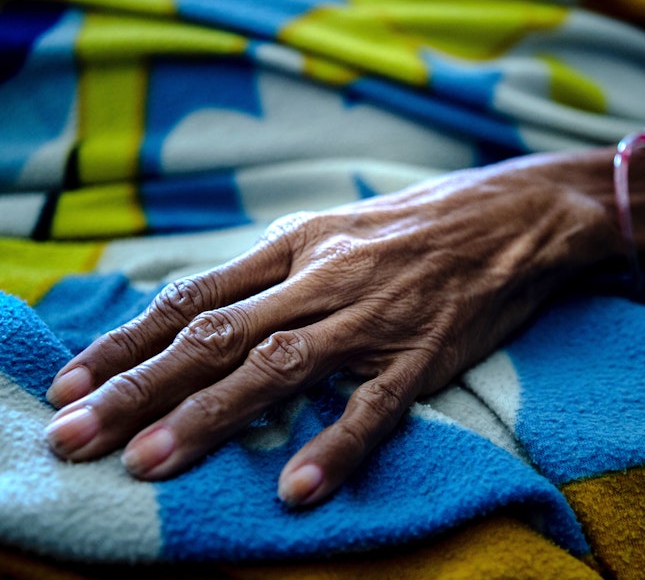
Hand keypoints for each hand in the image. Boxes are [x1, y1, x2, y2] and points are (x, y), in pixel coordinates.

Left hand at [44, 152, 621, 505]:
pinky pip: (373, 407)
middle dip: (139, 388)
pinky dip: (333, 447)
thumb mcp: (334, 228)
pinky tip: (295, 489)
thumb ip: (274, 270)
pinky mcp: (423, 353)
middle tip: (76, 436)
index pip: (194, 298)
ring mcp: (371, 318)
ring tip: (149, 465)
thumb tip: (206, 313)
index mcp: (295, 245)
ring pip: (276, 368)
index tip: (72, 382)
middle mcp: (321, 278)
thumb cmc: (417, 225)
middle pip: (216, 337)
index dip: (129, 342)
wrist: (512, 216)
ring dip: (209, 418)